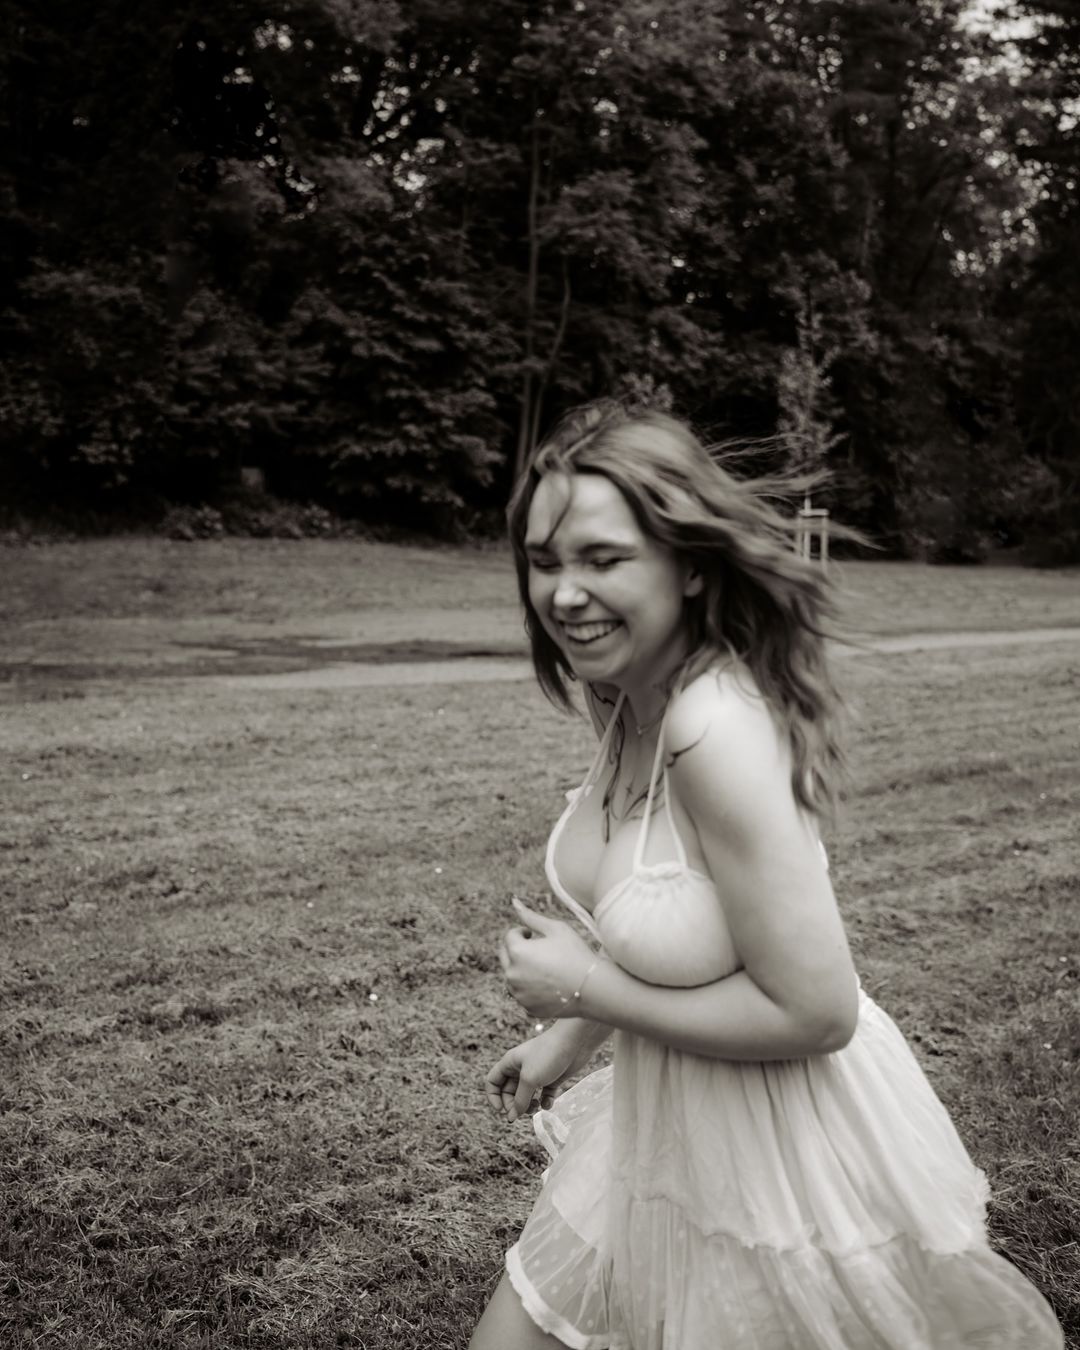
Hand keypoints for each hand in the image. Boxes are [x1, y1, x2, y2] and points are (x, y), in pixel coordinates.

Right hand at [484, 1023, 592, 1121]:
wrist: (575, 1041)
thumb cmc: (548, 1055)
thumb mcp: (530, 1079)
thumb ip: (519, 1100)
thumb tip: (512, 1117)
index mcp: (510, 1063)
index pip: (493, 1082)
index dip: (494, 1098)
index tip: (502, 1110)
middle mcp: (521, 1068)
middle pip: (509, 1092)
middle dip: (514, 1104)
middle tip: (523, 1112)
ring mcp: (537, 1073)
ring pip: (526, 1095)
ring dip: (529, 1105)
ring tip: (536, 1107)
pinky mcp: (552, 1078)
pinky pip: (543, 1094)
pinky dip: (545, 1102)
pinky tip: (548, 1103)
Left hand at [498, 898, 597, 1018]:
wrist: (593, 988)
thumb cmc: (575, 954)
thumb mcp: (555, 928)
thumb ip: (530, 916)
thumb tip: (513, 901)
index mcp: (517, 952)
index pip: (510, 936)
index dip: (524, 933)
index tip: (537, 936)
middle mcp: (512, 975)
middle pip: (506, 956)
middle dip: (518, 950)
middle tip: (540, 950)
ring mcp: (519, 994)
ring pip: (513, 976)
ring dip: (522, 969)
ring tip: (547, 968)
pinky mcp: (527, 1008)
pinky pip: (522, 993)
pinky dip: (530, 987)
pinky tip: (550, 984)